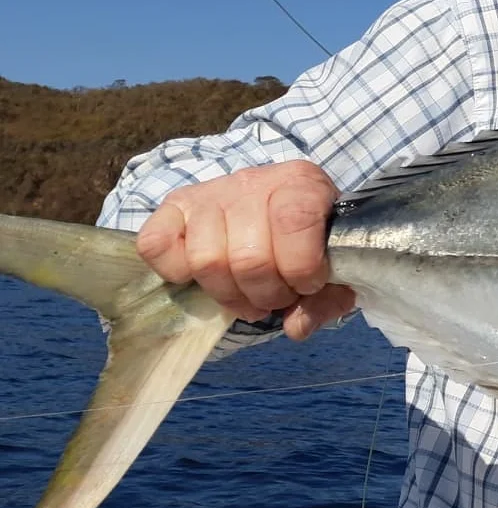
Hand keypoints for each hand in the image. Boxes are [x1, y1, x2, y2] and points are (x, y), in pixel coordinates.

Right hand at [134, 159, 353, 339]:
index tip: (308, 284)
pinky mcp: (174, 206)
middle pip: (248, 257)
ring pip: (206, 260)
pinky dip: (177, 272)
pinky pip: (157, 245)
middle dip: (267, 294)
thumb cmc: (307, 239)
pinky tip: (204, 276)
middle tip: (277, 297)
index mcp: (301, 184)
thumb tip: (296, 326)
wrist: (276, 204)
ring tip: (247, 294)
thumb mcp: (330, 264)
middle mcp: (253, 181)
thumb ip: (327, 299)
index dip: (301, 269)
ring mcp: (209, 192)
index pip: (294, 222)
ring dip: (230, 294)